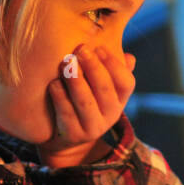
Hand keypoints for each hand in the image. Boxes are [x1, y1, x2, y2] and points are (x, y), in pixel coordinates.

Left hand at [39, 44, 136, 167]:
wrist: (69, 137)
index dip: (114, 65)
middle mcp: (111, 115)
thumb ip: (112, 71)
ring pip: (85, 101)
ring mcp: (93, 127)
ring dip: (75, 80)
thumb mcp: (101, 88)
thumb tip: (129, 58)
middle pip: (105, 89)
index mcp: (120, 100)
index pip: (126, 83)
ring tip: (66, 62)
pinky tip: (54, 83)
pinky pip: (67, 114)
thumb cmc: (86, 100)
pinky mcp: (74, 135)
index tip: (99, 48)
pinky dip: (60, 97)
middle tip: (81, 49)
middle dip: (93, 67)